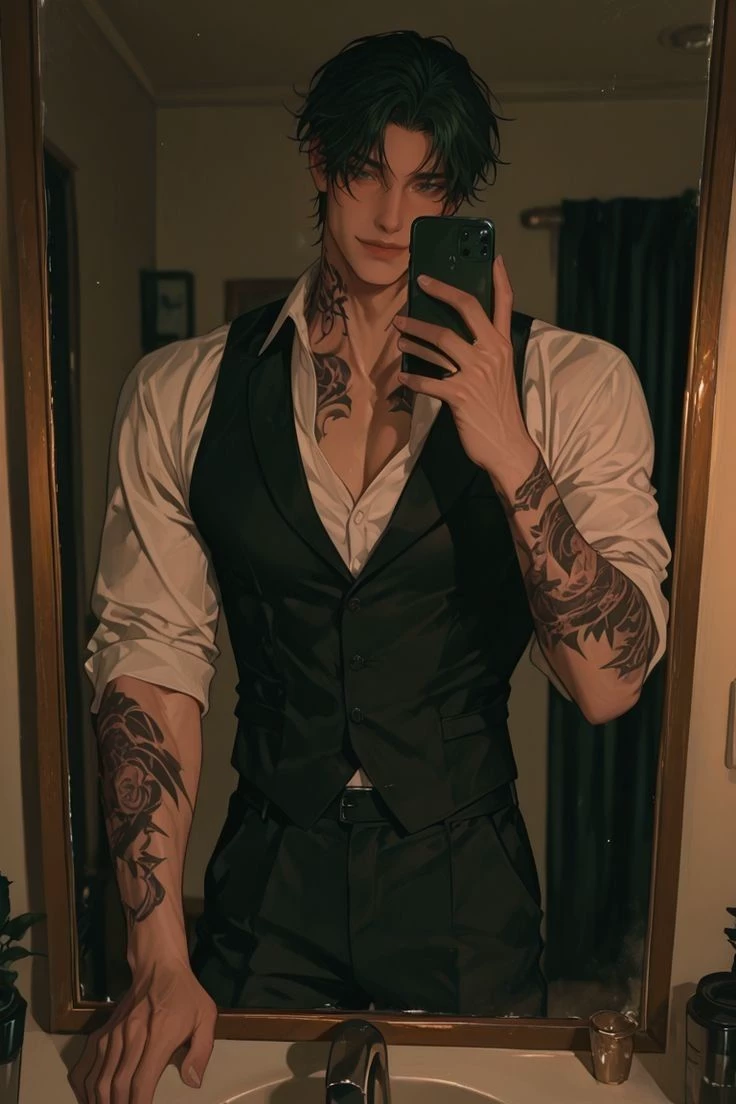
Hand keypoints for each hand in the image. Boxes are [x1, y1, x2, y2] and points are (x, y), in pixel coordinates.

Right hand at [68, 961, 216, 1103]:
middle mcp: (130, 1036)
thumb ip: (201, 1051)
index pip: (141, 1080)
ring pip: (98, 1077)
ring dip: (99, 1101)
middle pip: (116, 1085)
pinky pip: (86, 1062)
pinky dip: (83, 1085)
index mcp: (158, 1035)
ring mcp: (113, 1033)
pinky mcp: (103, 1031)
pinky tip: (89, 1098)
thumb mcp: (206, 1016)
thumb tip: (192, 1083)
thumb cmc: (185, 995)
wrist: (158, 965)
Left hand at [393, 256, 534, 477]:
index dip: (498, 278)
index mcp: (503, 346)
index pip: (504, 303)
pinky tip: (402, 378)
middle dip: (440, 292)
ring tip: (399, 334)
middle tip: (419, 283)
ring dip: (414, 334)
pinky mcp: (460, 396)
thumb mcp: (498, 375)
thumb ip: (482, 353)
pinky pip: (428, 381)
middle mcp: (492, 353)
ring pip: (440, 339)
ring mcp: (476, 373)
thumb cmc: (499, 411)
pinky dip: (412, 379)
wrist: (508, 447)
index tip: (492, 256)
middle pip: (465, 309)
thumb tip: (452, 339)